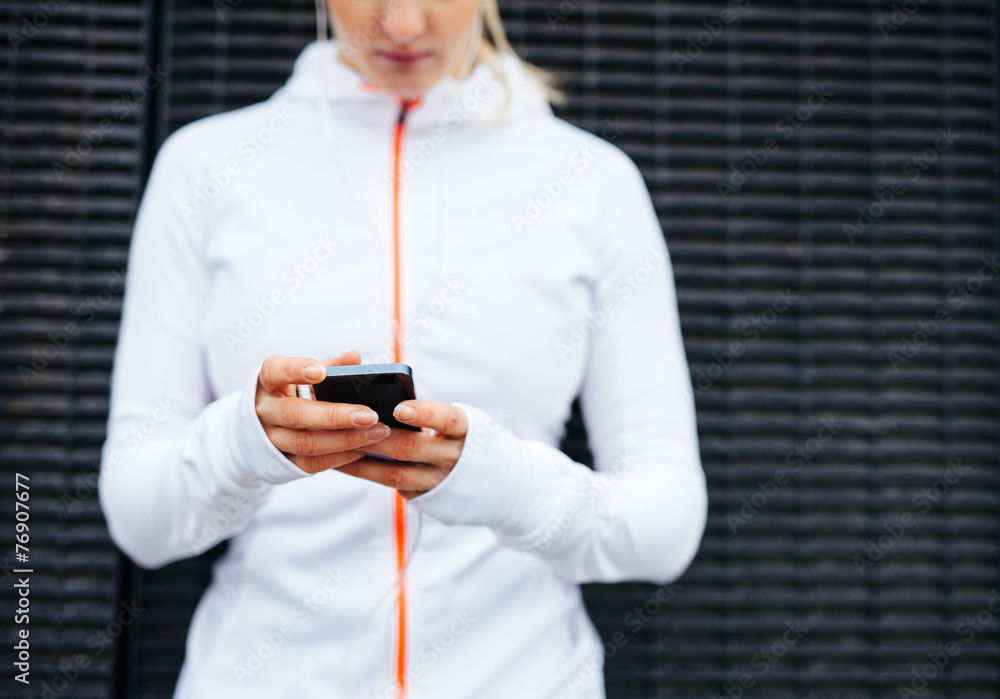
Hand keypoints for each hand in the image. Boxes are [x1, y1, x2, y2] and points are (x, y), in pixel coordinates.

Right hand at [255, 351, 392, 473]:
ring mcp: (270, 439)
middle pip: (294, 415)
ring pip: (305, 443)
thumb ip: (331, 366)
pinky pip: (311, 464)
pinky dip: (340, 457)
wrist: (267, 425)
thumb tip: (354, 357)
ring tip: (377, 432)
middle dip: (335, 416)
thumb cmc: (295, 391)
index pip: (274, 372)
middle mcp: (264, 411)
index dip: (295, 371)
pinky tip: (364, 449)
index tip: (321, 372)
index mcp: (267, 382)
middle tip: (370, 415)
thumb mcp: (307, 375)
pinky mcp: (282, 462)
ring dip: (345, 440)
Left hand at [337, 400, 468, 498]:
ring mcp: (437, 481)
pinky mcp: (422, 496)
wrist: (479, 476)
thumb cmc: (453, 435)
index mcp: (463, 430)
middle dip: (377, 437)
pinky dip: (365, 472)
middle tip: (348, 424)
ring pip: (395, 473)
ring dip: (361, 459)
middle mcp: (453, 457)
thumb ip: (424, 412)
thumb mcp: (450, 421)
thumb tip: (376, 399)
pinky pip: (389, 484)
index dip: (424, 413)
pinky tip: (341, 463)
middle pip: (411, 447)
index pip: (446, 419)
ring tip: (334, 445)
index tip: (398, 409)